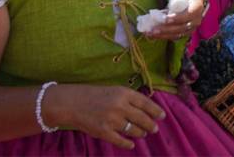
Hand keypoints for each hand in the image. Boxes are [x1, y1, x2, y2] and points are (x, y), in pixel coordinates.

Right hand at [45, 83, 165, 148]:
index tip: (162, 116)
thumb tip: (145, 107)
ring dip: (140, 133)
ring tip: (143, 134)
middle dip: (150, 125)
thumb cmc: (93, 95)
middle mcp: (120, 106)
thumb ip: (128, 98)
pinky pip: (120, 140)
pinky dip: (128, 143)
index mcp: (124, 93)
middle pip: (142, 118)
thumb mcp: (113, 90)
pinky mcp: (103, 132)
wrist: (71, 103)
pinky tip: (132, 144)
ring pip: (133, 130)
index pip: (146, 103)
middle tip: (154, 129)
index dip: (156, 111)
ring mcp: (112, 120)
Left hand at [144, 0, 206, 39]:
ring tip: (150, 33)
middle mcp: (197, 19)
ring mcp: (192, 27)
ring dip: (163, 35)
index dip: (177, 18)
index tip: (165, 18)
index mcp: (197, 7)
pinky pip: (176, 36)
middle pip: (182, 27)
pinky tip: (153, 36)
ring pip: (178, 34)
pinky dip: (164, 36)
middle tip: (153, 29)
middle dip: (166, 29)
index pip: (189, 15)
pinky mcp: (186, 32)